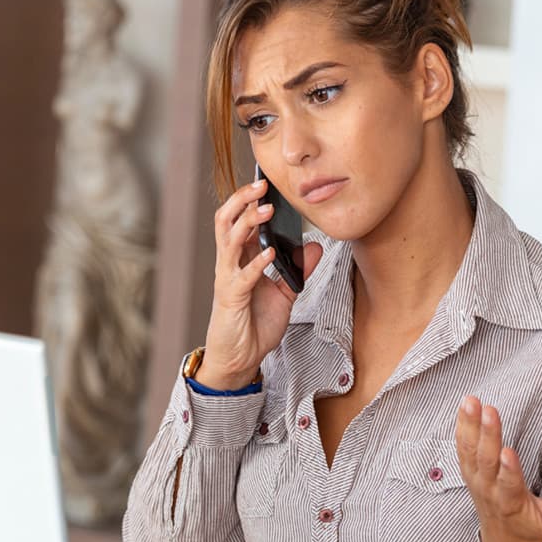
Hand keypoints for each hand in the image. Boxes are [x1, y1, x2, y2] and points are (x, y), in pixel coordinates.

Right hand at [198, 179, 322, 389]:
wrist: (239, 359)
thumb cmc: (254, 324)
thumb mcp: (284, 294)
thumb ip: (297, 270)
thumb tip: (315, 246)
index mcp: (240, 259)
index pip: (239, 220)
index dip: (249, 200)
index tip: (266, 183)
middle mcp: (230, 264)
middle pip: (226, 221)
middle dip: (241, 200)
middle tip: (261, 185)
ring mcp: (228, 280)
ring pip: (229, 241)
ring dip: (247, 223)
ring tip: (265, 209)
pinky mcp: (231, 299)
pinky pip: (243, 276)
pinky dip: (257, 262)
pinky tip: (271, 254)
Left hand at [455, 396, 541, 541]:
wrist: (504, 539)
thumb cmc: (534, 528)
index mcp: (511, 504)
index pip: (509, 486)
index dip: (508, 470)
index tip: (507, 451)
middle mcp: (488, 490)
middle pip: (486, 461)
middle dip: (488, 435)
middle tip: (489, 411)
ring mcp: (475, 479)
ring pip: (470, 450)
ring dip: (470, 424)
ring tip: (471, 401)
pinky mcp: (468, 470)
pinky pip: (462, 446)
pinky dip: (462, 425)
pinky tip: (464, 404)